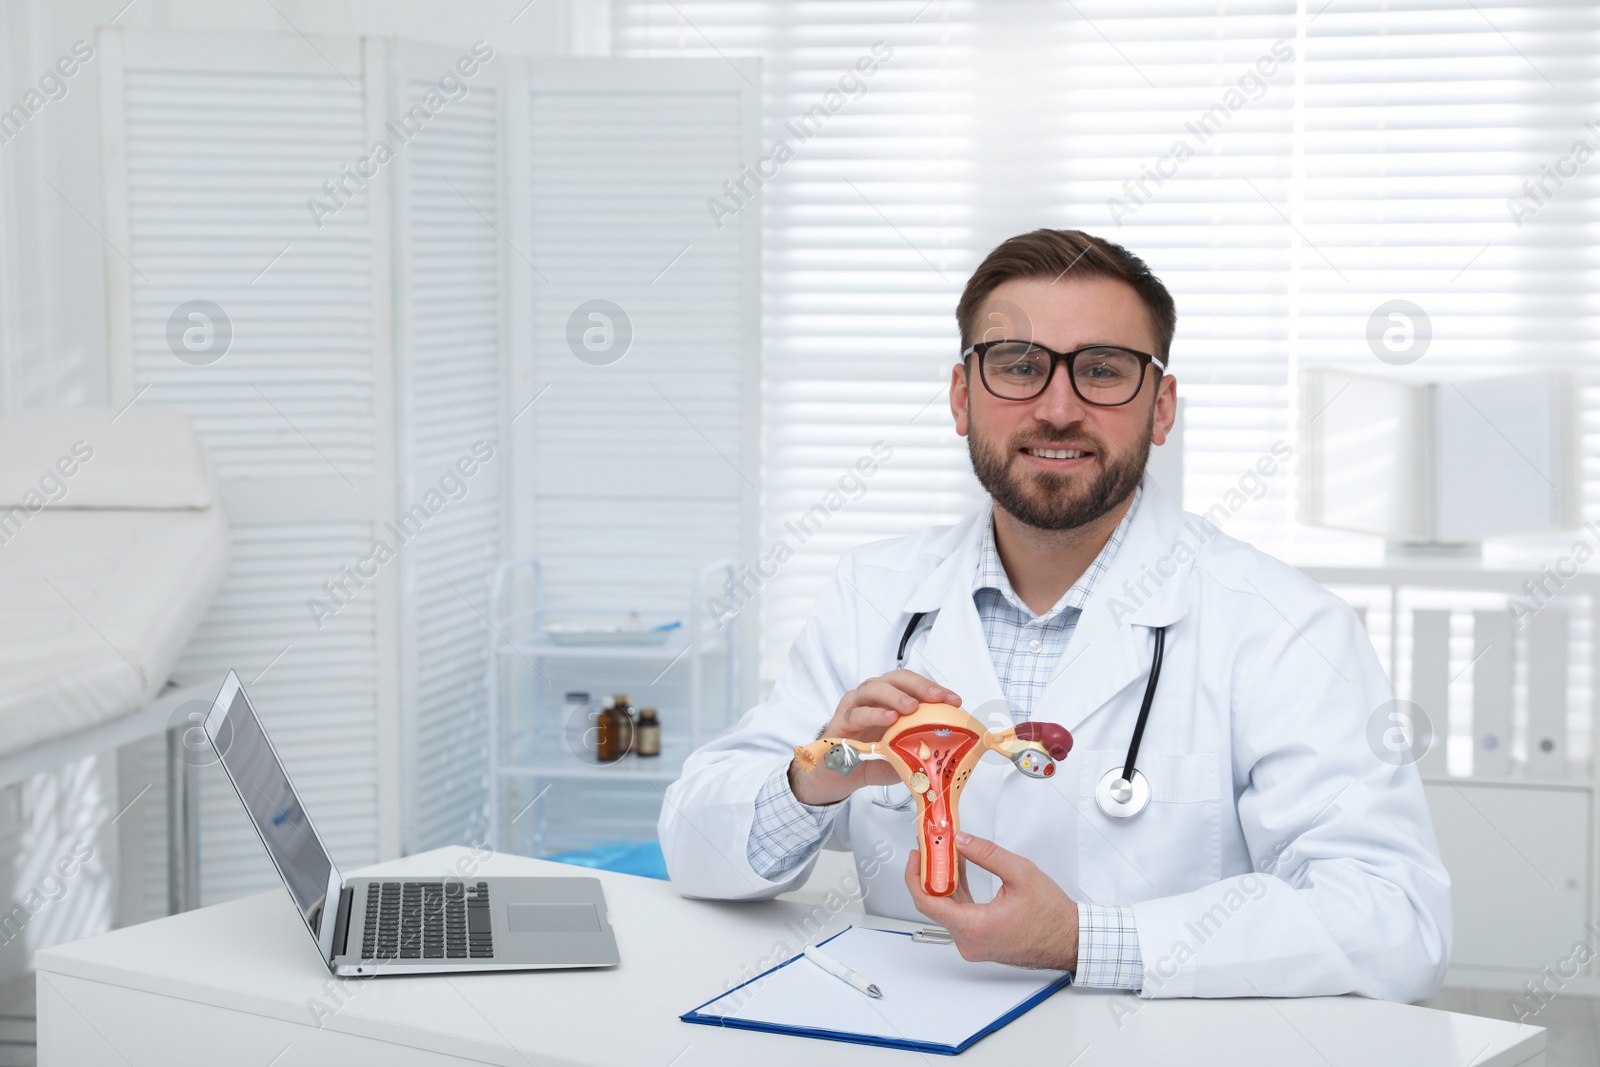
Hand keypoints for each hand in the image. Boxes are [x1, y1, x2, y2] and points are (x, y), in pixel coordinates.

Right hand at [788, 670, 959, 805]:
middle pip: (895, 679)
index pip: (914, 685)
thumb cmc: (872, 759)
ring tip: (911, 707)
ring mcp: (854, 707)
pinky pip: (855, 713)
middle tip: (937, 698)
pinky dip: (873, 714)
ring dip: (895, 696)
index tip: (955, 700)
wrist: (838, 776)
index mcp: (891, 700)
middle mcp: (873, 697)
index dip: (934, 689)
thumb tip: (952, 751)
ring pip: (873, 689)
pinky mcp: (840, 723)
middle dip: (919, 686)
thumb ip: (922, 747)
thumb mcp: (904, 754)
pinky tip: (888, 719)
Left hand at [904, 831, 1078, 970]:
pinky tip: (960, 872)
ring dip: (944, 881)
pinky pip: (959, 915)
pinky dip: (957, 893)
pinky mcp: (980, 942)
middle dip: (931, 872)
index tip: (917, 856)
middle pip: (935, 904)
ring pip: (947, 909)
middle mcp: (970, 941)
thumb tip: (961, 841)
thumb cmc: (1052, 916)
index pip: (928, 903)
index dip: (915, 876)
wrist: (1068, 940)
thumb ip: (986, 854)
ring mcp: (974, 944)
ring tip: (946, 854)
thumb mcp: (1020, 873)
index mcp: (975, 927)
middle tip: (931, 848)